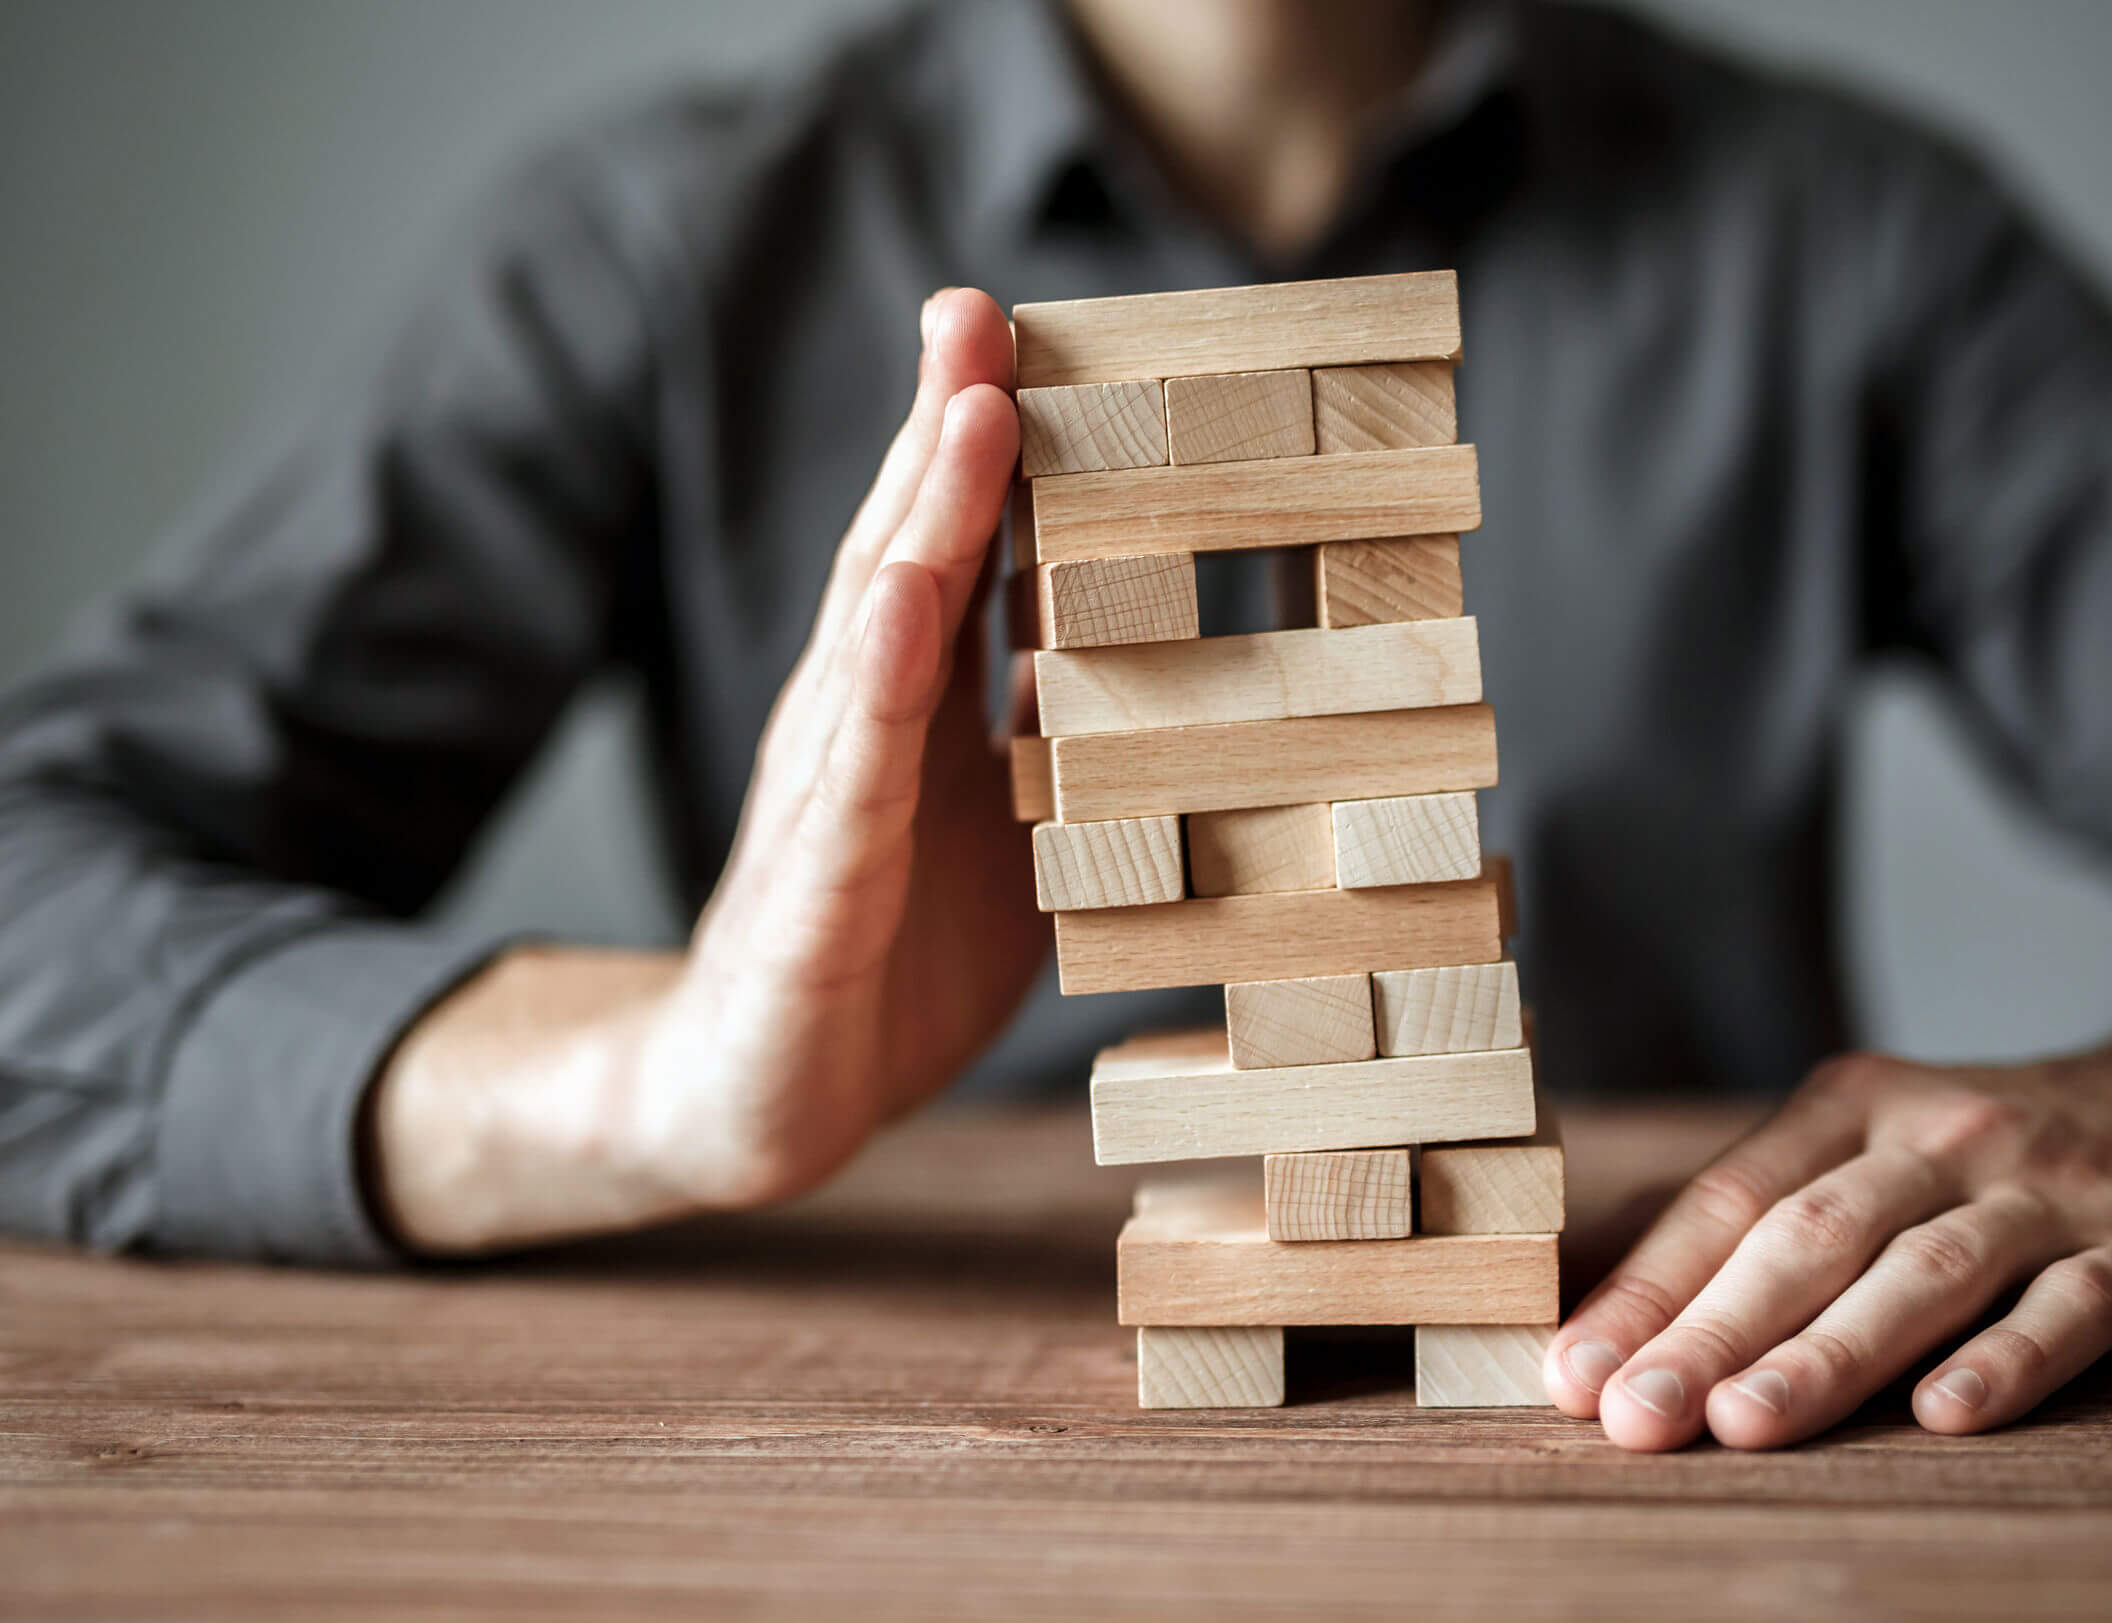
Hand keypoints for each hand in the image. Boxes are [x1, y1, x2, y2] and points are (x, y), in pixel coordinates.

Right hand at [374, 289, 1046, 1251]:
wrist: (760, 1103)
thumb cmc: (889, 947)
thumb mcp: (997, 822)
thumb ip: (1037, 719)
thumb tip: (1121, 622)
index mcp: (909, 710)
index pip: (946, 553)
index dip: (981, 443)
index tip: (1018, 328)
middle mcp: (859, 729)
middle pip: (900, 555)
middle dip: (944, 431)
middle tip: (978, 311)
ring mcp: (827, 804)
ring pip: (872, 642)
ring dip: (922, 522)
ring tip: (968, 417)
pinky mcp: (813, 898)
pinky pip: (848, 787)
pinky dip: (873, 695)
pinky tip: (897, 613)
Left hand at [1545, 974, 2111, 1449]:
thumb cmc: (1997, 1154)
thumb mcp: (1880, 1145)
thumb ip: (1771, 1217)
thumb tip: (1621, 1310)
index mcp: (1853, 1106)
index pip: (1732, 1200)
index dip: (1650, 1289)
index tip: (1577, 1372)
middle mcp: (1940, 1138)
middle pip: (1810, 1239)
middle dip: (1712, 1334)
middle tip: (1635, 1416)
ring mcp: (2045, 1191)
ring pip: (1924, 1274)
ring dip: (1830, 1355)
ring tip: (1747, 1426)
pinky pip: (2069, 1309)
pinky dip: (2008, 1362)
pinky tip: (1948, 1415)